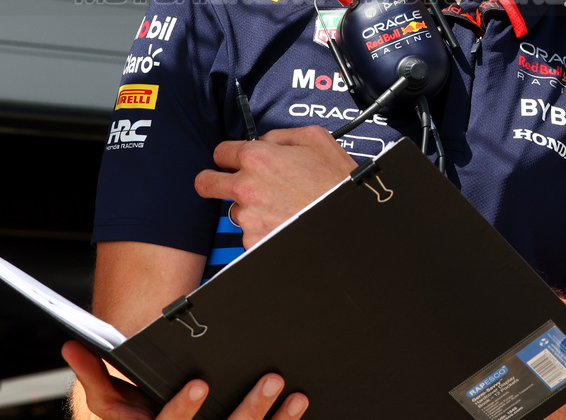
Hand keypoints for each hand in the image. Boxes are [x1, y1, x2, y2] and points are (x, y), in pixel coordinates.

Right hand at [64, 341, 307, 419]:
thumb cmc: (138, 418)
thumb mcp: (116, 407)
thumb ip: (97, 377)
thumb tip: (72, 346)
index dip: (182, 409)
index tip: (200, 383)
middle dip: (248, 409)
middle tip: (270, 379)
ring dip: (272, 416)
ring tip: (292, 389)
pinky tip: (299, 401)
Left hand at [194, 126, 356, 247]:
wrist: (348, 218)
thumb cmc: (336, 181)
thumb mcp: (315, 139)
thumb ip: (281, 135)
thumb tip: (266, 141)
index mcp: (258, 158)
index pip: (220, 152)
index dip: (229, 154)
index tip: (233, 160)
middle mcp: (247, 188)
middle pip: (206, 183)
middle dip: (214, 181)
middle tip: (230, 184)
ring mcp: (249, 217)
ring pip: (234, 210)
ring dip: (249, 207)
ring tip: (279, 206)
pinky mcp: (254, 242)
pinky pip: (249, 233)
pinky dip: (262, 229)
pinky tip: (283, 221)